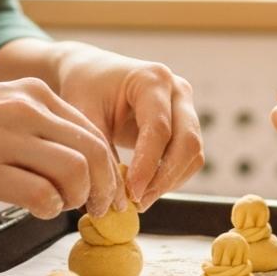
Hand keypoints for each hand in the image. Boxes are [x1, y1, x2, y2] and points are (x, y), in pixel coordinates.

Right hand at [0, 80, 122, 219]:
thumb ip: (33, 126)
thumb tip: (69, 162)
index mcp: (32, 93)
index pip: (92, 130)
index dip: (106, 165)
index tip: (105, 188)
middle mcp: (26, 110)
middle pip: (94, 151)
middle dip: (105, 186)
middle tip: (99, 208)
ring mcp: (6, 140)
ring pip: (76, 171)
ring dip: (78, 198)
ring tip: (61, 207)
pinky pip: (42, 194)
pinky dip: (49, 208)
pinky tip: (36, 210)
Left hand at [52, 43, 203, 210]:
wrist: (93, 73)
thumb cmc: (85, 90)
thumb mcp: (83, 116)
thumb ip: (99, 155)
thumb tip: (115, 202)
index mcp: (152, 79)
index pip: (159, 128)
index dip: (148, 165)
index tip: (132, 193)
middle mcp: (177, 90)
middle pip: (188, 141)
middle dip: (165, 177)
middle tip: (138, 202)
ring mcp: (186, 106)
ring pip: (194, 153)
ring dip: (170, 181)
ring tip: (139, 200)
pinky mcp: (186, 124)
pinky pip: (189, 158)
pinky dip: (172, 177)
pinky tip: (147, 189)